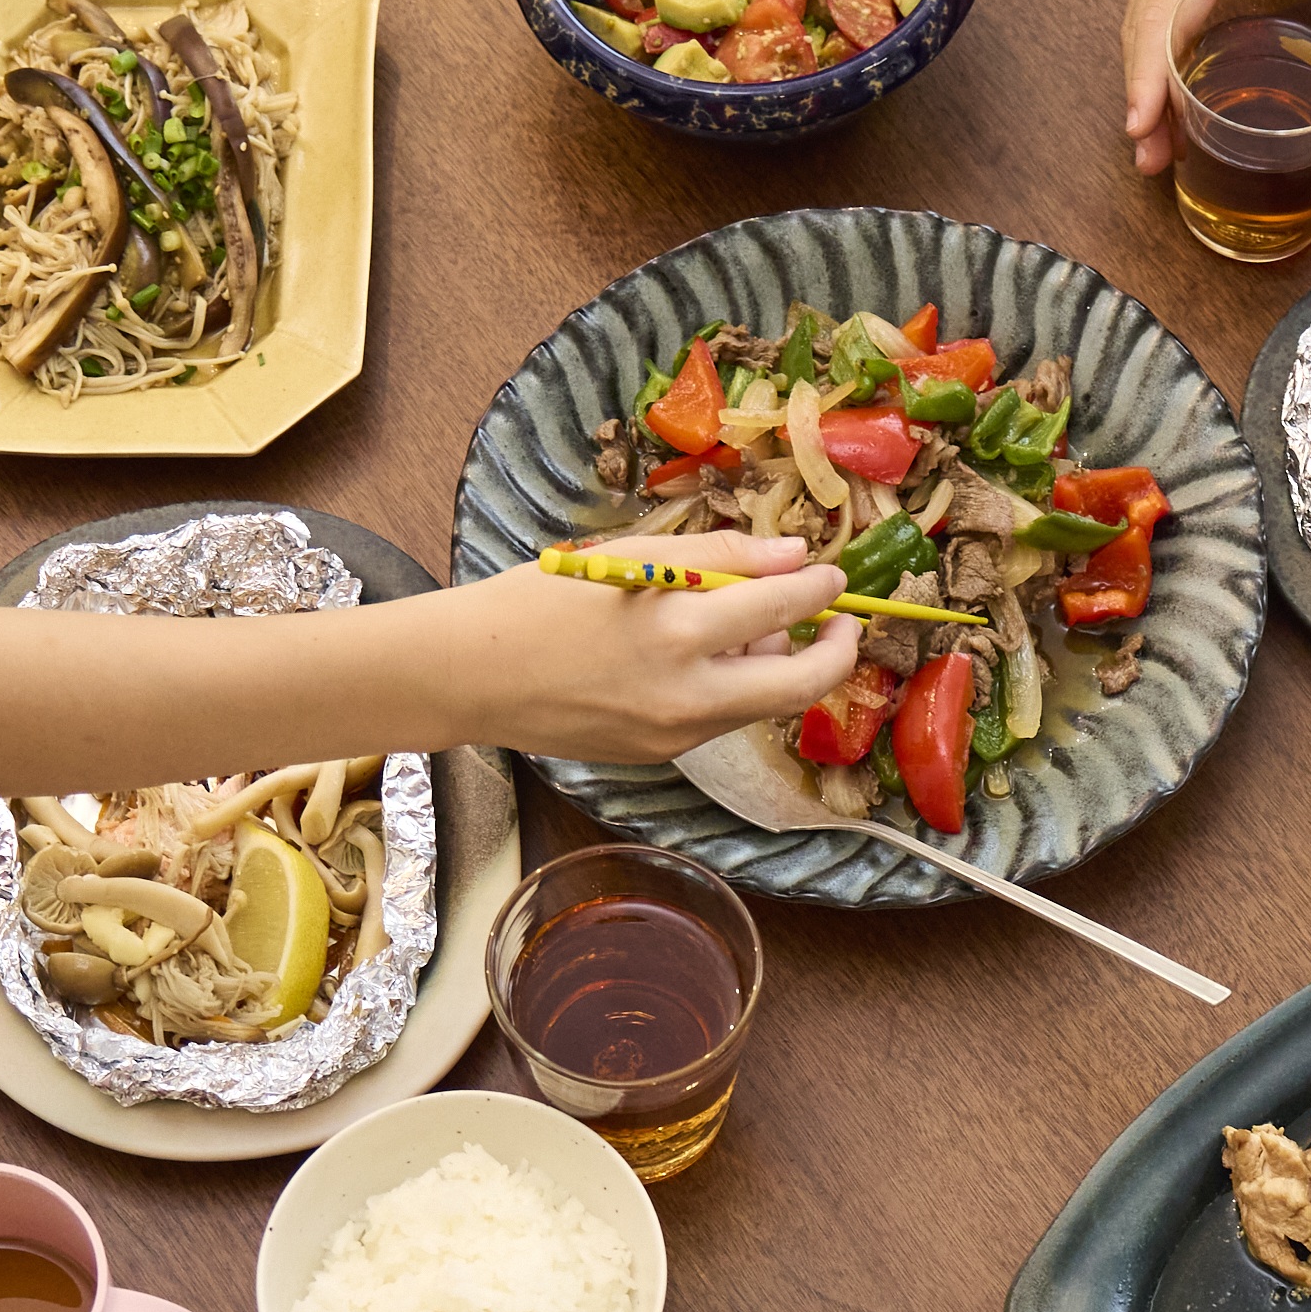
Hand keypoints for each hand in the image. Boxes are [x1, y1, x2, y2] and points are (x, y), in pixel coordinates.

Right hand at [448, 532, 857, 761]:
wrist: (470, 675)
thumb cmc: (539, 601)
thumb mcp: (630, 557)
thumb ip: (719, 556)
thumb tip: (793, 556)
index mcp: (677, 627)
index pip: (784, 604)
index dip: (821, 588)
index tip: (833, 575)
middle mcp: (686, 691)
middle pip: (799, 684)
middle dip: (835, 652)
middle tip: (840, 621)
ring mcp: (675, 734)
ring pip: (760, 702)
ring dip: (775, 663)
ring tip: (742, 625)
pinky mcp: (660, 755)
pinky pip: (720, 718)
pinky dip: (730, 684)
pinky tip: (699, 657)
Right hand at [1122, 0, 1310, 177]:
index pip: (1155, 31)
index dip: (1146, 87)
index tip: (1141, 133)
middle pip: (1137, 36)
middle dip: (1140, 100)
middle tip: (1149, 160)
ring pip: (1141, 18)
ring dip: (1144, 73)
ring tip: (1155, 130)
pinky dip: (1153, 41)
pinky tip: (1173, 65)